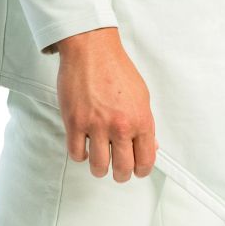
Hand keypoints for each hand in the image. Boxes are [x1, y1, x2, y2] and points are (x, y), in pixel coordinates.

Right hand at [55, 27, 158, 181]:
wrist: (91, 50)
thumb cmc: (117, 70)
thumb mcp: (142, 96)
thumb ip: (146, 124)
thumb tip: (150, 146)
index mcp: (140, 121)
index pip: (145, 160)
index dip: (142, 171)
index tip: (137, 171)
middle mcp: (120, 127)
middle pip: (123, 169)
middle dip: (121, 175)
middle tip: (118, 172)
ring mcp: (95, 126)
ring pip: (98, 166)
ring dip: (100, 170)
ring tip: (99, 165)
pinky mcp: (74, 123)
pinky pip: (76, 154)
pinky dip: (80, 156)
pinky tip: (84, 149)